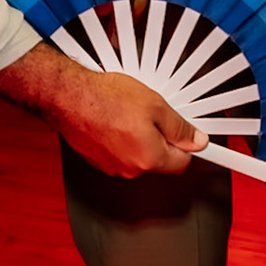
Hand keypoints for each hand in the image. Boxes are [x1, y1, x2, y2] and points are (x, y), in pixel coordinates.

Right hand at [0, 43, 203, 177]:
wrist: (69, 96)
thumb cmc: (106, 98)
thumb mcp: (156, 105)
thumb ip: (179, 127)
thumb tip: (196, 140)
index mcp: (148, 158)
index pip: (182, 163)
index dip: (189, 145)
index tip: (193, 138)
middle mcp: (129, 169)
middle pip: (160, 160)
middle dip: (164, 139)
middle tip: (159, 116)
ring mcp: (111, 166)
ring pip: (139, 155)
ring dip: (142, 138)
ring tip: (134, 114)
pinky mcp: (96, 160)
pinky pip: (120, 153)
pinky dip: (123, 139)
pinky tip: (118, 119)